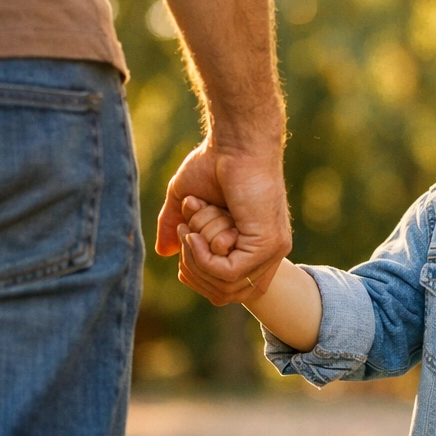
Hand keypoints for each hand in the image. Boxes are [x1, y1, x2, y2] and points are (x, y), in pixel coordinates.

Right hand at [155, 136, 290, 304]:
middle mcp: (267, 254)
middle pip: (223, 294)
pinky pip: (228, 272)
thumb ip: (175, 227)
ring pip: (224, 284)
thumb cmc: (214, 164)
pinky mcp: (268, 244)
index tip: (184, 244)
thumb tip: (164, 253)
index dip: (198, 275)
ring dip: (196, 256)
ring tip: (192, 225)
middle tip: (186, 231)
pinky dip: (203, 255)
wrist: (235, 142)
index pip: (227, 289)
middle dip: (193, 267)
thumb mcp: (186, 201)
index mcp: (254, 247)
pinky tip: (196, 232)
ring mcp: (271, 251)